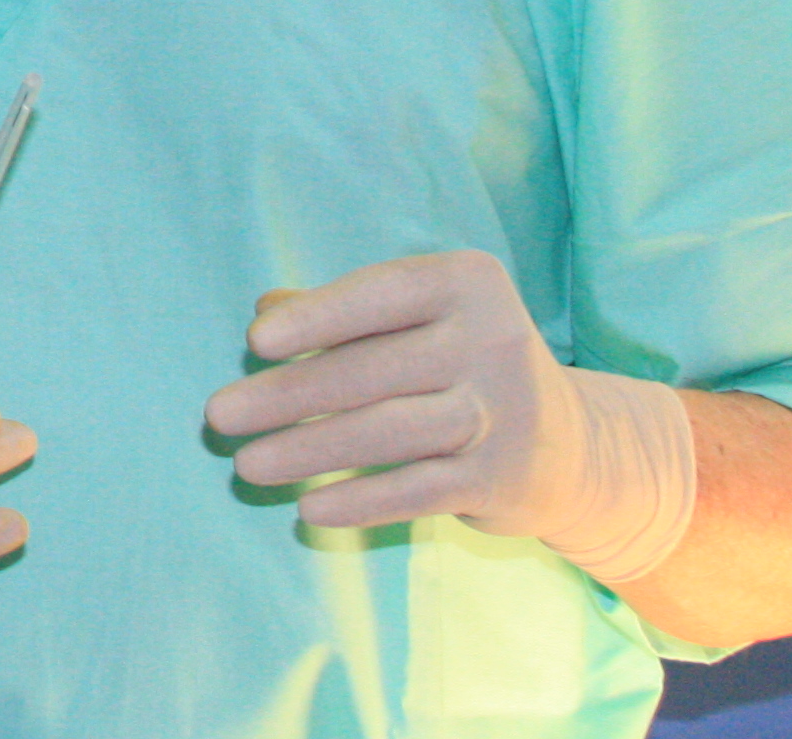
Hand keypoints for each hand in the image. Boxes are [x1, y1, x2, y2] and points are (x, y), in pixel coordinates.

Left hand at [202, 250, 694, 581]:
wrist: (572, 446)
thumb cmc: (458, 364)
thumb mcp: (416, 321)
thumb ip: (345, 314)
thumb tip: (264, 312)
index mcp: (467, 282)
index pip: (380, 295)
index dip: (317, 318)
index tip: (255, 343)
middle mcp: (491, 339)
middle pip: (371, 370)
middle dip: (287, 396)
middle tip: (220, 416)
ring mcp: (503, 410)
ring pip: (388, 432)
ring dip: (308, 451)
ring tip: (247, 466)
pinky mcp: (503, 476)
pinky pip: (418, 490)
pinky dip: (360, 501)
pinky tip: (308, 509)